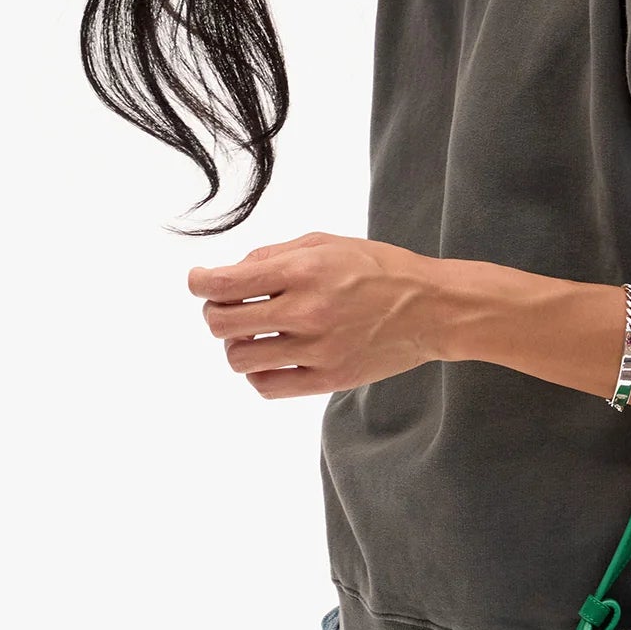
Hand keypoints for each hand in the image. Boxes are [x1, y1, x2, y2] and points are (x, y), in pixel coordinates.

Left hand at [188, 231, 447, 398]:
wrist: (432, 309)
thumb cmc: (379, 269)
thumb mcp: (326, 243)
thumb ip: (274, 256)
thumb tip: (228, 274)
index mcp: (303, 270)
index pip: (223, 283)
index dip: (198, 283)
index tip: (199, 281)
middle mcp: (306, 311)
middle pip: (221, 324)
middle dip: (215, 312)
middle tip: (230, 307)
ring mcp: (317, 350)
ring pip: (239, 357)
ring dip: (238, 343)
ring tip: (257, 333)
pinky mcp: (328, 380)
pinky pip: (267, 385)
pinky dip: (259, 372)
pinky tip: (272, 356)